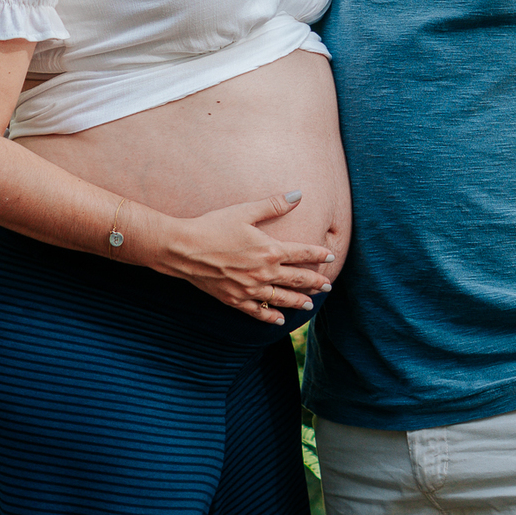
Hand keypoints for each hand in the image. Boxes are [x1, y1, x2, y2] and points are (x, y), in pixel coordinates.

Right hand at [144, 191, 333, 319]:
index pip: (302, 254)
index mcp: (270, 250)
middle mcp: (264, 273)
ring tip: (310, 304)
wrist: (184, 249)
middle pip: (297, 279)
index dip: (318, 255)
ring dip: (298, 301)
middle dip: (315, 283)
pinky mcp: (235, 300)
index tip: (331, 257)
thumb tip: (298, 195)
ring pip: (282, 299)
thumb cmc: (213, 226)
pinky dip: (271, 317)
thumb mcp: (244, 211)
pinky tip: (280, 320)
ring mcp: (250, 290)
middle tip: (328, 286)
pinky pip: (258, 312)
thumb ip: (273, 205)